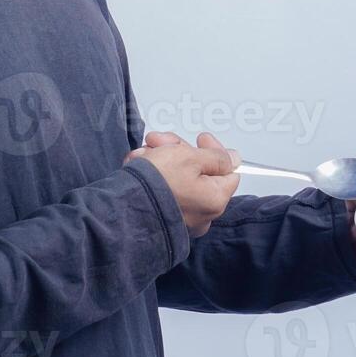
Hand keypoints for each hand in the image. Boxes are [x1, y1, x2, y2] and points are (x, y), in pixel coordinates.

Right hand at [124, 131, 239, 236]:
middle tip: (160, 140)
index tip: (200, 138)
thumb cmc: (157, 183)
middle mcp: (202, 213)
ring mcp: (182, 218)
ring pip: (178, 177)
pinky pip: (164, 190)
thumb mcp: (190, 157)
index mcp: (215, 199)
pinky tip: (138, 165)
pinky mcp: (163, 218)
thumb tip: (233, 158)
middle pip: (199, 172)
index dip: (213, 150)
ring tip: (143, 154)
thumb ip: (216, 156)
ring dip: (161, 158)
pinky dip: (152, 175)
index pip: (228, 170)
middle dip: (179, 150)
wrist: (122, 208)